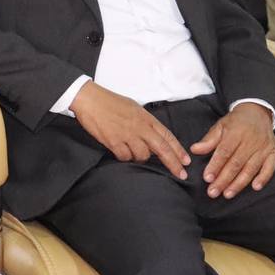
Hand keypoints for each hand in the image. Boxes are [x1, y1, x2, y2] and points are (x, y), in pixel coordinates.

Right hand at [71, 81, 189, 179]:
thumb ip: (145, 122)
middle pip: (162, 149)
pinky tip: (119, 150)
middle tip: (181, 175)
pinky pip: (124, 157)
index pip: (168, 136)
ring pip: (142, 156)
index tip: (185, 161)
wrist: (89, 99)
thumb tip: (152, 135)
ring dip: (140, 157)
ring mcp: (127, 135)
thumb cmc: (109, 101)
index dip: (178, 150)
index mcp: (146, 118)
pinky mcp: (113, 141)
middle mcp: (139, 127)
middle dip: (173, 164)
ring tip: (131, 150)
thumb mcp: (134, 107)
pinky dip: (124, 157)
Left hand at [189, 103, 274, 198]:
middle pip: (236, 163)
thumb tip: (194, 150)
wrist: (257, 113)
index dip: (215, 166)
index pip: (224, 152)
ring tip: (227, 194)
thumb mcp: (220, 126)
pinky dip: (263, 178)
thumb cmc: (235, 122)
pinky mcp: (273, 153)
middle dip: (224, 180)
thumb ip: (208, 140)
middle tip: (213, 192)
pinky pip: (270, 167)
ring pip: (251, 168)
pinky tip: (255, 187)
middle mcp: (251, 141)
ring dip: (239, 183)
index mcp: (235, 133)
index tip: (207, 178)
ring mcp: (263, 148)